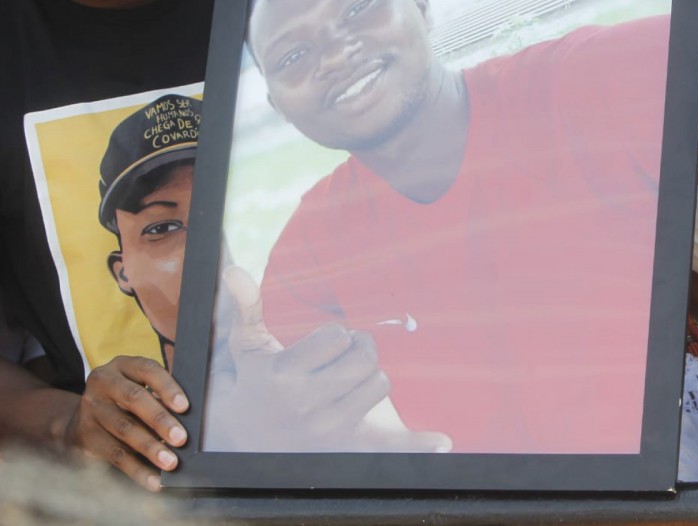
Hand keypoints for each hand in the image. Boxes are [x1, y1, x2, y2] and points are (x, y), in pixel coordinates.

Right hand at [64, 356, 188, 491]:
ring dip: (150, 447)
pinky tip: (153, 480)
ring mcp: (90, 407)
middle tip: (181, 438)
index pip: (147, 370)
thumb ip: (161, 398)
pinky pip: (114, 453)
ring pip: (124, 428)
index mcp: (123, 365)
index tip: (185, 407)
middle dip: (160, 420)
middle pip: (134, 399)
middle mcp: (103, 382)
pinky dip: (136, 469)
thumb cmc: (126, 403)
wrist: (80, 422)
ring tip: (170, 463)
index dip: (167, 387)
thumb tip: (191, 421)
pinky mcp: (84, 434)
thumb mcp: (140, 390)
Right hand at [204, 266, 449, 452]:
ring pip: (379, 384)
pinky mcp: (347, 447)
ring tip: (346, 385)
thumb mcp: (246, 347)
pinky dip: (416, 444)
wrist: (245, 441)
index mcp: (283, 374)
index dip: (334, 337)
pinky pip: (389, 444)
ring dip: (370, 378)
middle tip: (342, 361)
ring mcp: (328, 429)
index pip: (336, 336)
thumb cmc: (254, 384)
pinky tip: (442, 442)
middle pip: (364, 358)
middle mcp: (306, 404)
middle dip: (358, 352)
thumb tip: (233, 271)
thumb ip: (245, 307)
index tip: (321, 348)